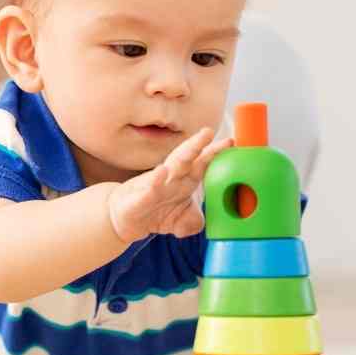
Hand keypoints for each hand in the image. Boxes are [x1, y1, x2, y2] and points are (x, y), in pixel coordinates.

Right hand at [107, 127, 233, 242]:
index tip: (231, 142)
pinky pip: (149, 188)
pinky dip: (155, 179)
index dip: (215, 153)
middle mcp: (170, 179)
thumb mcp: (180, 222)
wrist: (124, 221)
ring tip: (196, 142)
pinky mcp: (139, 198)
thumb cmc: (154, 213)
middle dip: (198, 144)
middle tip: (210, 132)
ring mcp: (154, 185)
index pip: (201, 164)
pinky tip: (162, 171)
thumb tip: (201, 223)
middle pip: (186, 158)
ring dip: (184, 153)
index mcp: (183, 181)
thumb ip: (194, 222)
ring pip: (170, 167)